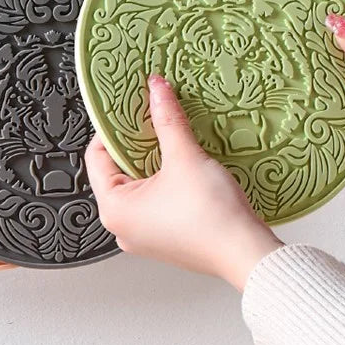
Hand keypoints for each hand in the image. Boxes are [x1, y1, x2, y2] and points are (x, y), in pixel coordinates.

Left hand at [85, 75, 282, 290]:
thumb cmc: (212, 220)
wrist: (247, 254)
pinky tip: (181, 161)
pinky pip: (154, 197)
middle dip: (135, 141)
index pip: (96, 156)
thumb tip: (157, 90)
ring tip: (166, 135)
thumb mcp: (184, 157)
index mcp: (114, 210)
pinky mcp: (165, 235)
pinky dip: (164, 177)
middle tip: (149, 116)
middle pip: (117, 168)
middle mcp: (123, 225)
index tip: (127, 109)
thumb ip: (167, 119)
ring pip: (138, 182)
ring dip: (152, 158)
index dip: (111, 129)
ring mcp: (144, 233)